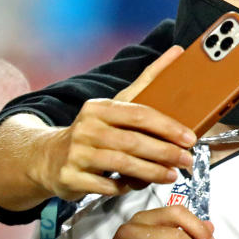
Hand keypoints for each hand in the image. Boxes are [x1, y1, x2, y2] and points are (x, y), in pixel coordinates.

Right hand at [34, 46, 196, 199]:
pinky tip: (138, 185)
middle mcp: (86, 128)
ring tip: (172, 175)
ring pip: (122, 165)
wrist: (49, 157)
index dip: (168, 127)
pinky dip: (125, 187)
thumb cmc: (95, 130)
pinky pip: (106, 186)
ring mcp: (76, 153)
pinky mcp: (71, 177)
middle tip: (187, 160)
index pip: (139, 114)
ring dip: (152, 172)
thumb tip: (178, 51)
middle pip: (134, 142)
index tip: (189, 138)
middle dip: (166, 153)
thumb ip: (148, 80)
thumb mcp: (117, 104)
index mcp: (99, 108)